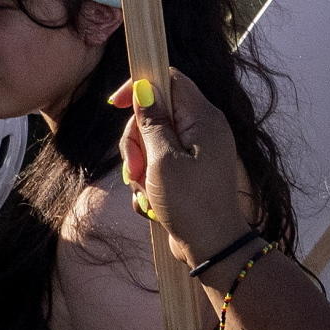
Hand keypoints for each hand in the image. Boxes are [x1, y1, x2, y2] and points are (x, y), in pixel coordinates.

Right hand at [116, 69, 249, 269]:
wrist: (214, 249)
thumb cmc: (190, 204)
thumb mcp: (163, 160)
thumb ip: (152, 122)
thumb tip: (145, 88)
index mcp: (203, 119)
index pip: (170, 79)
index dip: (141, 86)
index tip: (116, 104)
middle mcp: (203, 130)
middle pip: (156, 113)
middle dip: (136, 139)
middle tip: (136, 166)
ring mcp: (197, 152)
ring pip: (152, 141)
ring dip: (140, 165)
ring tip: (145, 189)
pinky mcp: (189, 172)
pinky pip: (158, 163)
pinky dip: (149, 180)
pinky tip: (151, 201)